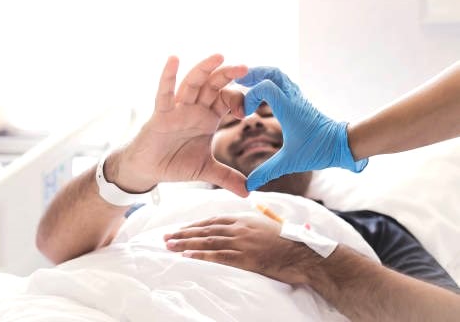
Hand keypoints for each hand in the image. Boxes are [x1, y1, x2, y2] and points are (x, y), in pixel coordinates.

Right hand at [106, 54, 248, 196]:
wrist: (149, 170)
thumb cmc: (175, 162)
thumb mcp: (206, 170)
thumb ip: (227, 177)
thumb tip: (248, 192)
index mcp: (208, 118)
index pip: (227, 100)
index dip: (239, 100)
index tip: (249, 110)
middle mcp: (195, 109)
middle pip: (213, 85)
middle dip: (227, 75)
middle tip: (244, 67)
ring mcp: (178, 109)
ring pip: (192, 83)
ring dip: (205, 69)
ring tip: (219, 56)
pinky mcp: (160, 114)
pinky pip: (164, 93)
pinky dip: (168, 77)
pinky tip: (174, 60)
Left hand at [163, 214, 315, 284]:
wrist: (304, 253)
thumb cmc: (290, 240)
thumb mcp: (270, 223)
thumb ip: (257, 218)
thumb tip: (253, 213)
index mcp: (244, 219)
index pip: (213, 220)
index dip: (195, 225)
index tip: (182, 228)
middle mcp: (239, 228)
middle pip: (205, 230)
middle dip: (184, 233)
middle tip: (166, 237)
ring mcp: (241, 242)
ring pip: (207, 242)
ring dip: (186, 244)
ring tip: (170, 246)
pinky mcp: (245, 258)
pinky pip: (218, 256)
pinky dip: (201, 255)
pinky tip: (187, 256)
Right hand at [235, 67, 367, 190]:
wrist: (342, 144)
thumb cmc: (318, 150)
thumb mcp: (289, 162)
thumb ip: (266, 172)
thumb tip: (248, 187)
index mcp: (288, 108)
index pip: (265, 86)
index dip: (249, 95)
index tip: (244, 114)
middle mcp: (293, 98)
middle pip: (273, 72)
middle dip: (254, 74)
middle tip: (238, 82)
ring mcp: (297, 98)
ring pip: (279, 75)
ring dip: (262, 76)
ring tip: (246, 84)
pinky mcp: (300, 101)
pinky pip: (283, 84)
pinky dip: (270, 83)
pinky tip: (262, 94)